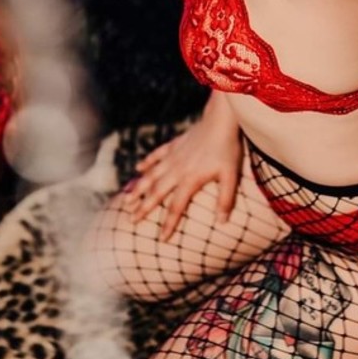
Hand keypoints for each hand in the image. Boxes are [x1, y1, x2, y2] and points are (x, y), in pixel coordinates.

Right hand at [121, 108, 243, 241]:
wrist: (220, 120)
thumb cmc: (227, 149)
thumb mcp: (231, 176)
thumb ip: (226, 200)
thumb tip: (222, 222)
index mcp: (190, 180)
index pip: (176, 207)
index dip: (169, 224)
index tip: (162, 239)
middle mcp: (176, 170)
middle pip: (156, 193)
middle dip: (143, 208)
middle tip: (130, 220)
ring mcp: (172, 156)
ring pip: (151, 176)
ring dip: (138, 188)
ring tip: (126, 200)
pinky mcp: (174, 145)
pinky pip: (156, 155)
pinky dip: (146, 163)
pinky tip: (138, 169)